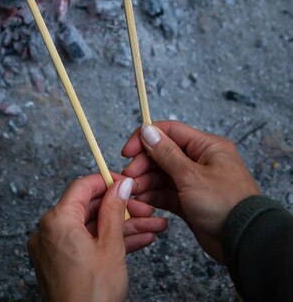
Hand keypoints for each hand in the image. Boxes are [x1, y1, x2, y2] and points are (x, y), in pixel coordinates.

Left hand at [27, 173, 166, 301]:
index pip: (82, 187)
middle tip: (146, 209)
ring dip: (122, 227)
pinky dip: (108, 243)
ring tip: (152, 227)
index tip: (127, 183)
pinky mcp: (59, 265)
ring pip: (92, 228)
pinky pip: (85, 244)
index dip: (107, 182)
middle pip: (89, 208)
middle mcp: (48, 231)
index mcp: (57, 220)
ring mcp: (53, 249)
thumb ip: (115, 210)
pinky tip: (139, 241)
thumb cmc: (92, 296)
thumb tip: (121, 185)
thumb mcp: (111, 246)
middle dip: (122, 209)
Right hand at [122, 121, 260, 262]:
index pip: (170, 132)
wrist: (244, 241)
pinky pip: (167, 193)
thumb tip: (148, 131)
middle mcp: (200, 161)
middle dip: (144, 164)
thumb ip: (166, 153)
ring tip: (133, 192)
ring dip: (146, 182)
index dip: (146, 138)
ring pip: (163, 175)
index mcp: (206, 147)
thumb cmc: (224, 204)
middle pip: (163, 154)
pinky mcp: (190, 202)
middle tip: (129, 176)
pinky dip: (154, 196)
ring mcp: (195, 182)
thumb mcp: (191, 176)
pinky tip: (143, 201)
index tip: (128, 151)